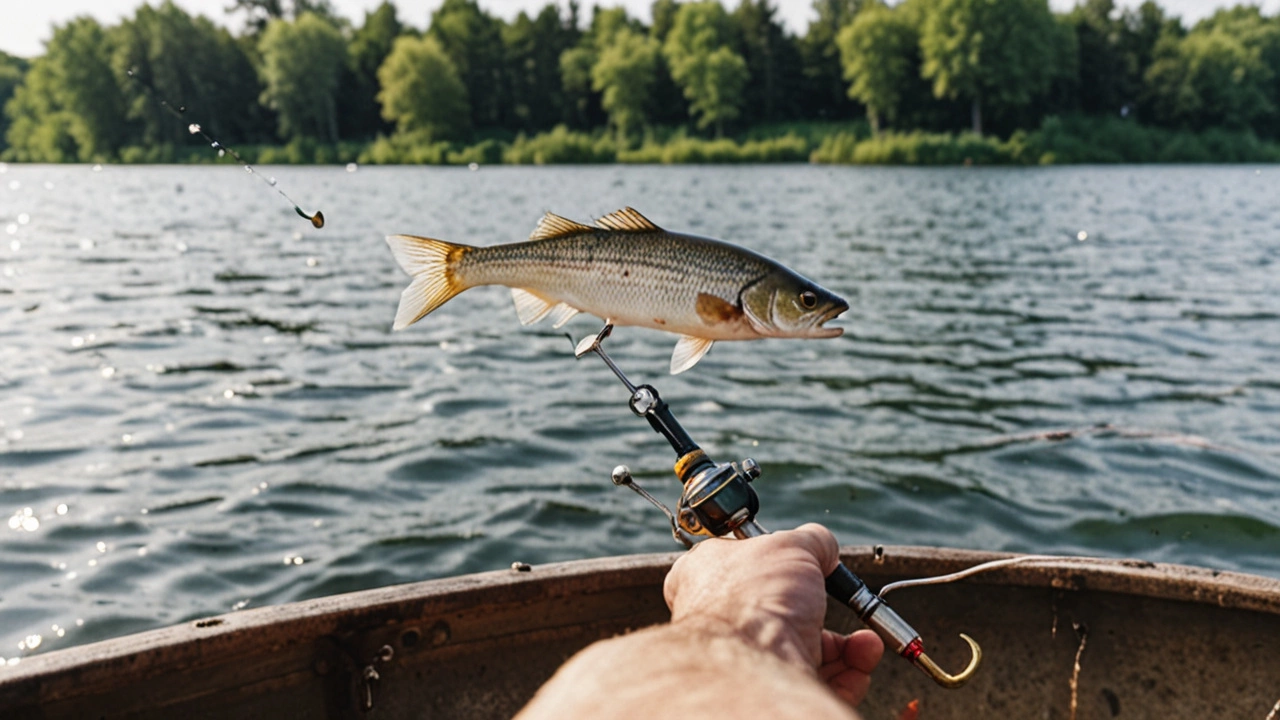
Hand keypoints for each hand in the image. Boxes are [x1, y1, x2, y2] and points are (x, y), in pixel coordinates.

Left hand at [663, 523, 884, 705]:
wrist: (750, 666)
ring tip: (865, 644)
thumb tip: (825, 546)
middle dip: (827, 613)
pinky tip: (860, 663)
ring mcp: (745, 659)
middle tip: (846, 608)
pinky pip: (815, 682)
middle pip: (783, 614)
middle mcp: (721, 621)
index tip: (809, 567)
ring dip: (846, 648)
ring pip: (805, 651)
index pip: (742, 567)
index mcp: (706, 577)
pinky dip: (846, 673)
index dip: (779, 566)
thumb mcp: (789, 546)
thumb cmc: (753, 601)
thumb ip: (811, 540)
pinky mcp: (771, 690)